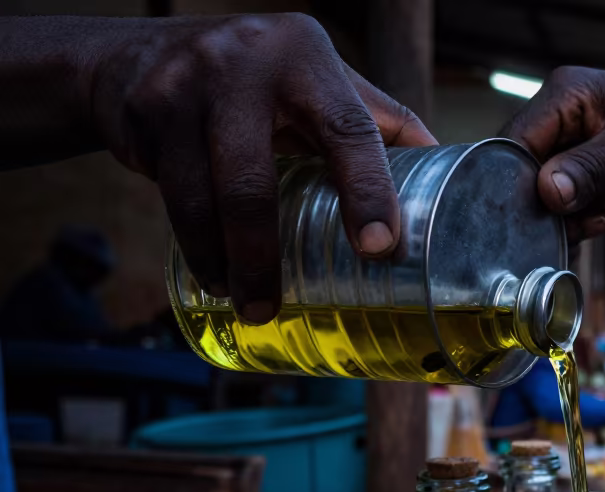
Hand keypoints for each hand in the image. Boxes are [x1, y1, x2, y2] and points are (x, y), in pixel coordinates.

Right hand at [87, 14, 434, 321]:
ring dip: (221, 261)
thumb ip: (377, 122)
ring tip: (243, 301)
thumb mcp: (319, 81)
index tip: (379, 248)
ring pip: (202, 195)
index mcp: (310, 58)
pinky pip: (168, 192)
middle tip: (271, 308)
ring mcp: (186, 85)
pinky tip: (209, 270)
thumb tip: (450, 175)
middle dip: (262, 255)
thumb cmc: (257, 80)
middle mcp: (247, 62)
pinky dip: (191, 241)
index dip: (368, 191)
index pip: (349, 130)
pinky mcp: (143, 111)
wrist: (138, 54)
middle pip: (255, 180)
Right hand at [502, 67, 604, 240]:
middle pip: (520, 171)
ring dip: (557, 220)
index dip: (516, 178)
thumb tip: (549, 191)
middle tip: (565, 227)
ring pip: (537, 196)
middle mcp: (558, 123)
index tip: (532, 211)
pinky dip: (571, 224)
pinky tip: (598, 224)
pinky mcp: (579, 181)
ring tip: (591, 224)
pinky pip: (558, 209)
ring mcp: (568, 153)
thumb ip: (592, 166)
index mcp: (565, 96)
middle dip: (538, 205)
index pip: (517, 138)